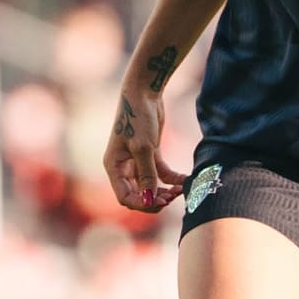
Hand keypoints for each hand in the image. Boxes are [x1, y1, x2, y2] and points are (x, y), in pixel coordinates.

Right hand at [102, 90, 187, 211]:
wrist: (143, 94)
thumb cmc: (138, 119)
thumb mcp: (143, 148)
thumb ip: (147, 175)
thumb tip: (150, 199)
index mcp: (114, 168)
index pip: (125, 197)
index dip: (142, 204)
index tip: (162, 202)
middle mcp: (123, 167)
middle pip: (138, 194)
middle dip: (155, 198)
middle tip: (174, 197)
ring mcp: (136, 161)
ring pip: (150, 185)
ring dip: (165, 190)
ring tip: (181, 190)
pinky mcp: (150, 153)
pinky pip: (160, 173)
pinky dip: (172, 178)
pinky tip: (185, 180)